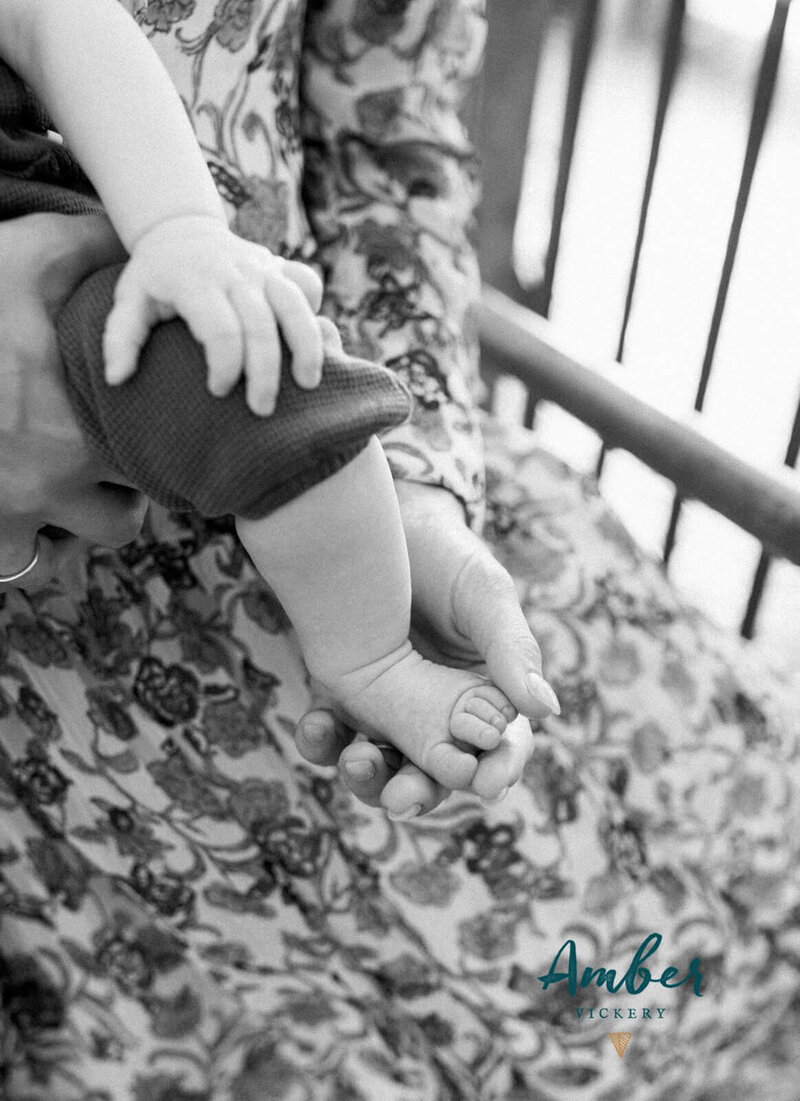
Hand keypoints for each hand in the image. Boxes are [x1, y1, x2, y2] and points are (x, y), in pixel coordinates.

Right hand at [0, 213, 147, 589]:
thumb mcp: (21, 259)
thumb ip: (85, 247)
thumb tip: (129, 237)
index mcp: (83, 423)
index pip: (164, 457)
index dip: (171, 446)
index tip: (161, 428)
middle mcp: (58, 480)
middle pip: (130, 514)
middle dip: (132, 491)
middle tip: (121, 461)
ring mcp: (17, 512)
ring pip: (85, 545)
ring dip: (90, 521)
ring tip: (82, 487)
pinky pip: (24, 566)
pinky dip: (34, 551)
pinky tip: (32, 516)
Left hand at [103, 215, 324, 414]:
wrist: (180, 228)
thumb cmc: (154, 276)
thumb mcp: (129, 300)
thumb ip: (121, 339)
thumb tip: (116, 379)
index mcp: (195, 280)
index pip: (221, 328)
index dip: (224, 365)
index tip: (217, 390)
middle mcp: (234, 270)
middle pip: (260, 325)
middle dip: (264, 373)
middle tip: (260, 409)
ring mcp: (262, 266)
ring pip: (294, 305)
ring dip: (306, 346)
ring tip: (307, 384)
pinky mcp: (281, 266)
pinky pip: (308, 285)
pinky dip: (315, 313)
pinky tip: (315, 343)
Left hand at [296, 482, 559, 816]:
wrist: (385, 522)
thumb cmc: (449, 558)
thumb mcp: (487, 596)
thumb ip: (513, 651)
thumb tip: (548, 710)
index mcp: (488, 699)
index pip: (501, 751)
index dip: (497, 773)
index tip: (485, 786)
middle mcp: (439, 715)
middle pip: (435, 775)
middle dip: (418, 792)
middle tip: (401, 797)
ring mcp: (390, 710)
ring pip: (382, 765)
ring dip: (367, 777)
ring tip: (356, 760)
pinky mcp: (345, 695)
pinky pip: (332, 733)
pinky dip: (322, 740)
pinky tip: (315, 723)